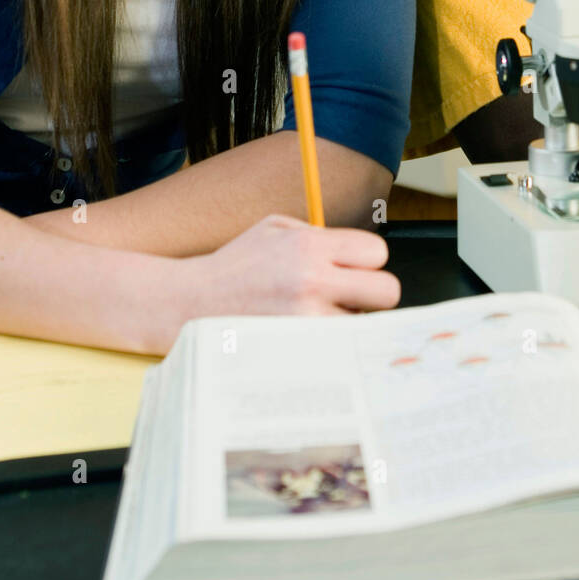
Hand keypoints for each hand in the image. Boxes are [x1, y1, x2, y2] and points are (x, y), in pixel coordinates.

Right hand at [170, 214, 400, 341]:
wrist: (191, 303)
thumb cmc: (236, 266)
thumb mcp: (274, 229)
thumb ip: (320, 235)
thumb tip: (361, 252)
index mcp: (309, 246)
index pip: (377, 252)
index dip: (368, 260)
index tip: (353, 269)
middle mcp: (312, 281)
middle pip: (387, 292)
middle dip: (374, 294)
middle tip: (351, 297)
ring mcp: (307, 320)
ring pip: (364, 325)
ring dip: (350, 322)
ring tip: (320, 317)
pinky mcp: (298, 350)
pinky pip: (339, 348)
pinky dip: (331, 344)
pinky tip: (309, 335)